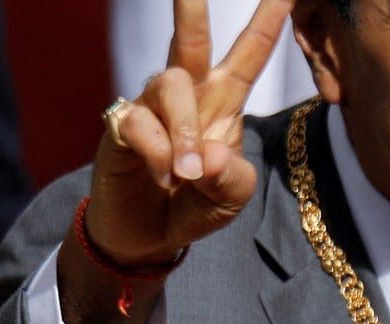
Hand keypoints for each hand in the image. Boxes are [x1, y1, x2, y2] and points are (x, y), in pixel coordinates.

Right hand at [86, 0, 297, 267]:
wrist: (152, 235)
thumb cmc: (197, 206)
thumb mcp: (231, 197)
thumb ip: (232, 178)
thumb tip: (211, 156)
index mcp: (224, 104)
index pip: (249, 56)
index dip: (267, 23)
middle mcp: (188, 96)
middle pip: (191, 40)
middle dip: (193, 10)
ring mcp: (153, 108)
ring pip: (171, 85)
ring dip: (185, 131)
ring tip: (188, 174)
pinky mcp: (123, 126)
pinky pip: (141, 124)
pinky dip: (158, 154)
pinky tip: (165, 177)